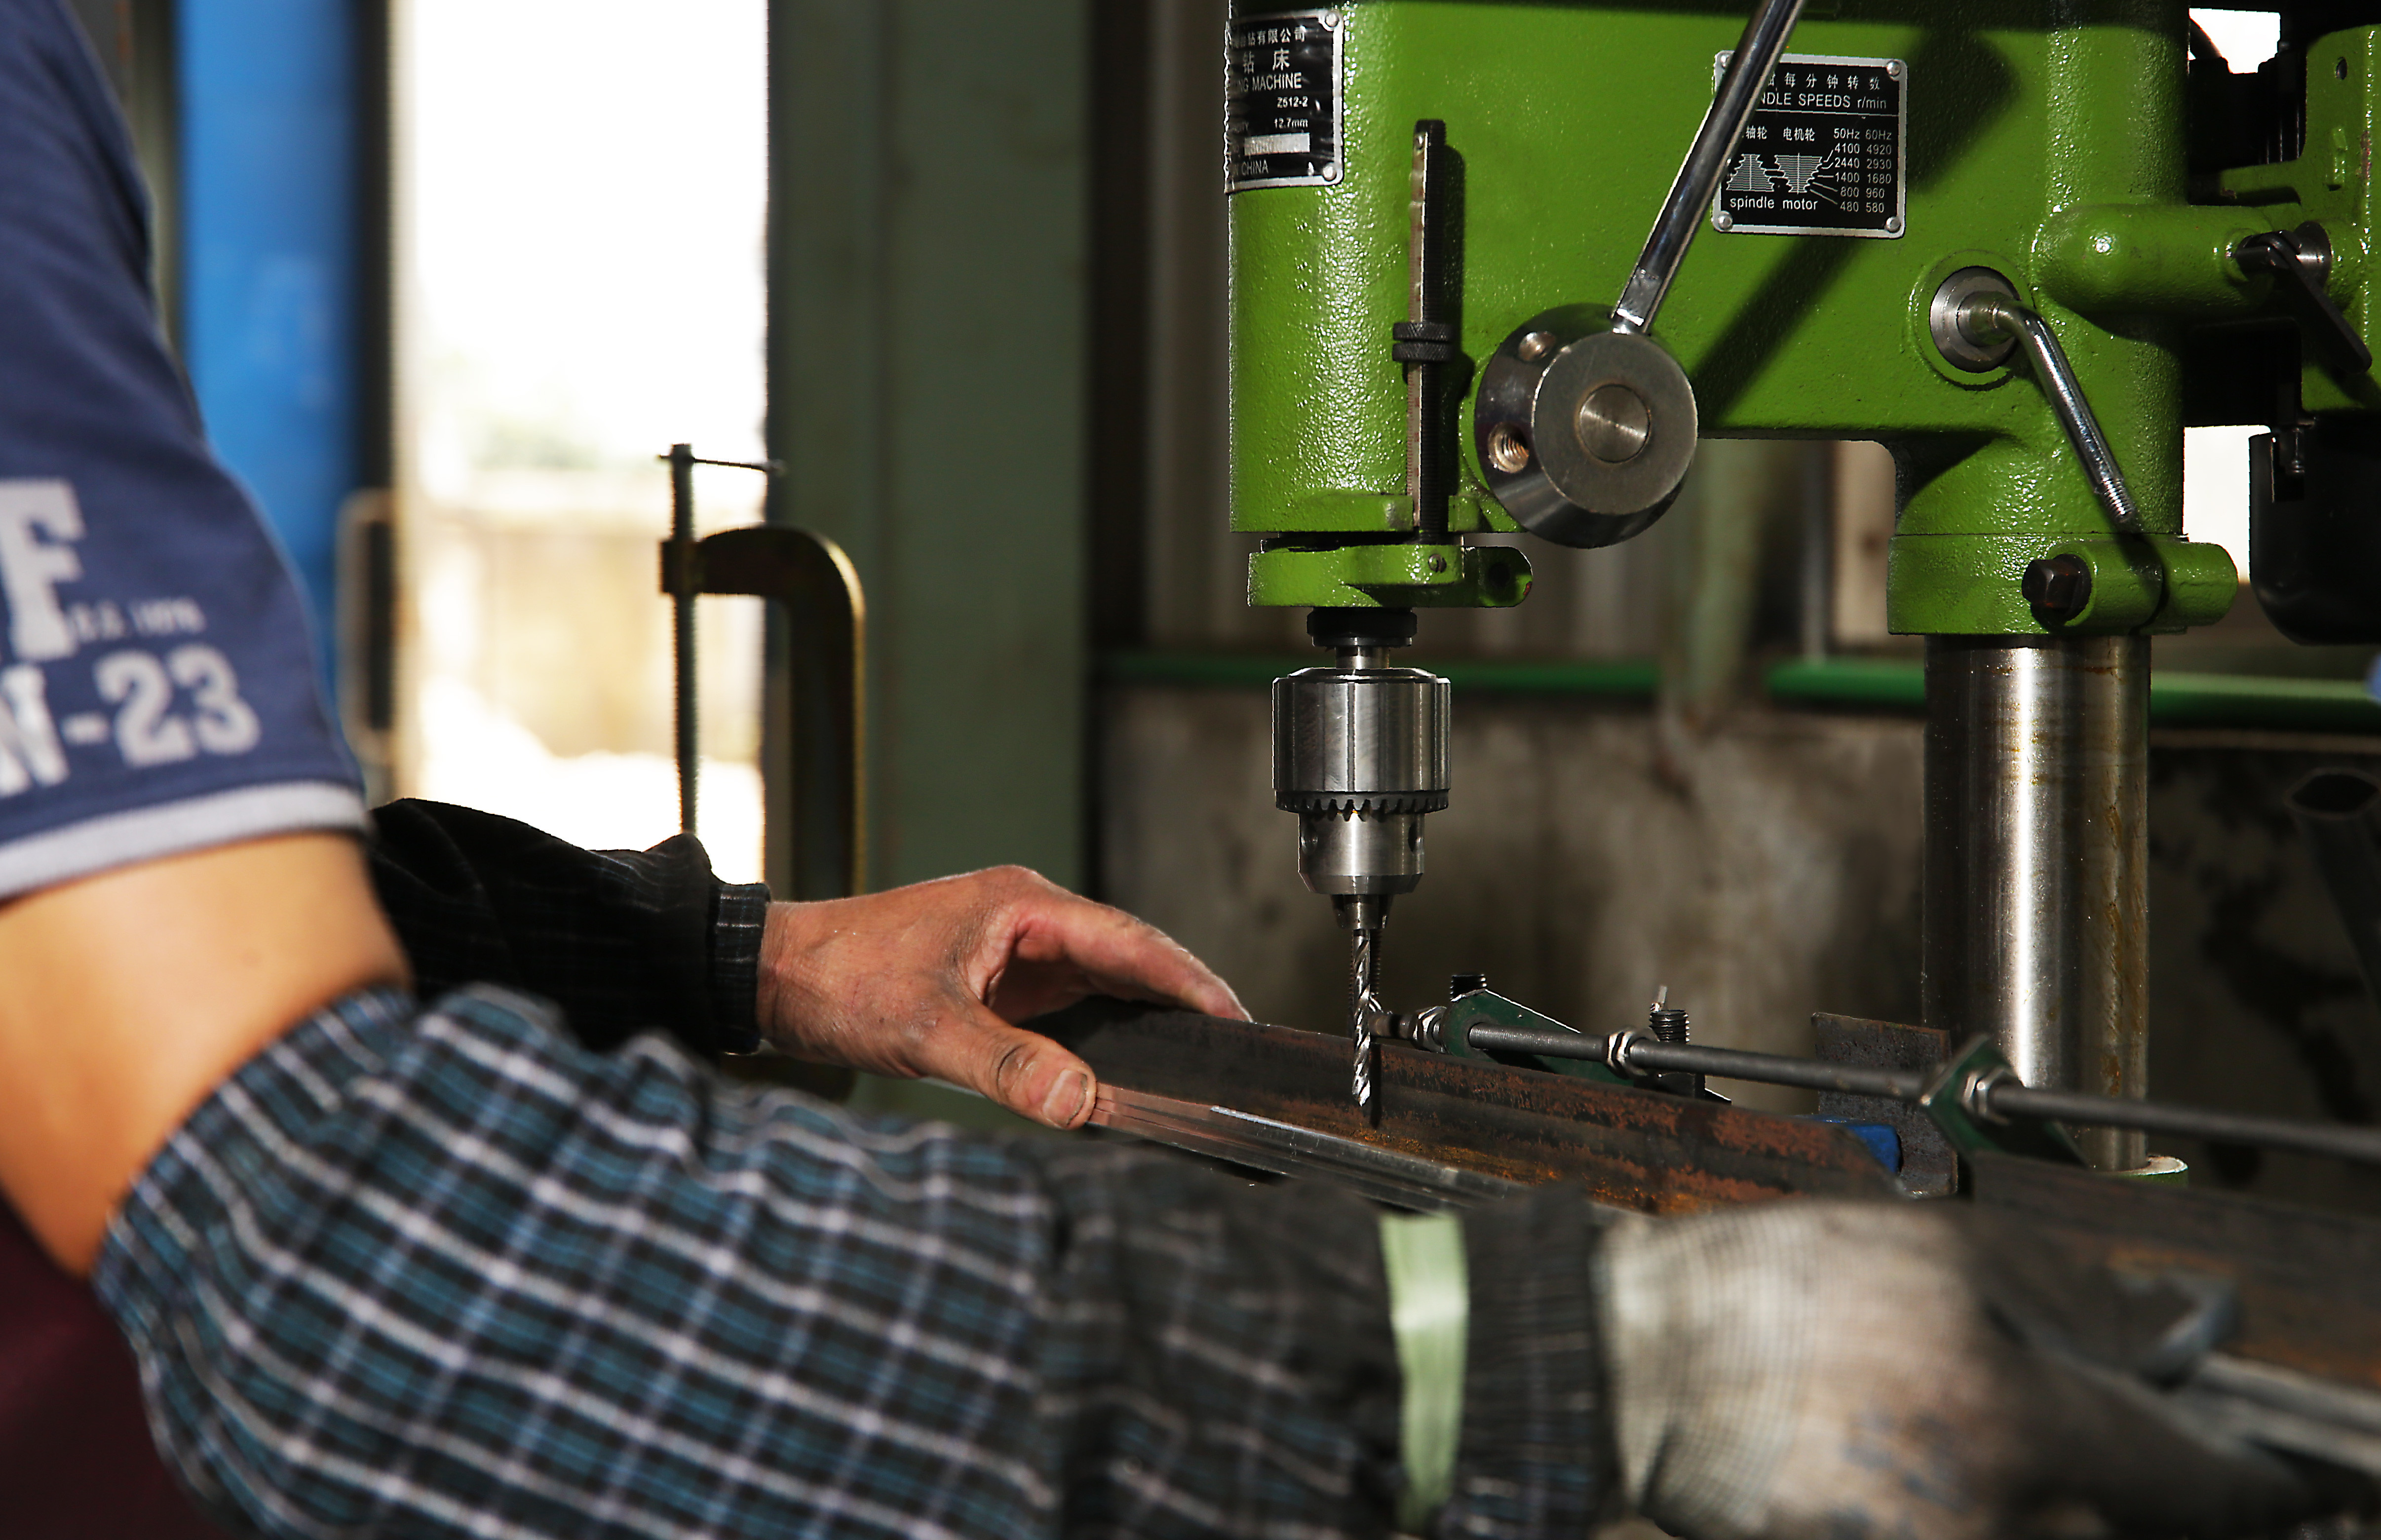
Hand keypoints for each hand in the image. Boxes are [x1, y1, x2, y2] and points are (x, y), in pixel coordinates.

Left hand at [755, 866, 1245, 1128]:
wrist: (772, 973)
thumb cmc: (839, 978)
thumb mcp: (926, 1029)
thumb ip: (1007, 1065)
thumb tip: (1082, 1101)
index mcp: (1022, 905)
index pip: (1130, 941)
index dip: (1189, 980)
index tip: (1235, 1017)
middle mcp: (1027, 918)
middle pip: (1128, 957)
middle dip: (1182, 1000)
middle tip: (1236, 1048)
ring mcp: (1012, 949)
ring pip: (1102, 981)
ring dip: (1145, 1016)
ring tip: (1199, 1060)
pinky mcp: (996, 980)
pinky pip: (1068, 1003)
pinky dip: (1101, 1032)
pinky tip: (1125, 1066)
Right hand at [1596, 1201, 2319, 1539]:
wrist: (1636, 1370)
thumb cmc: (1769, 1296)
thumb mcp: (1935, 1250)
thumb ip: (2080, 1291)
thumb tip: (2191, 1325)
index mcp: (2012, 1415)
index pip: (2206, 1485)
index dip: (2266, 1480)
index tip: (2294, 1474)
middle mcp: (1996, 1514)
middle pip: (2142, 1527)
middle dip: (2151, 1485)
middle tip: (2105, 1425)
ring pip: (2074, 1538)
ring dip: (2073, 1499)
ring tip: (2000, 1432)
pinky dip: (2009, 1513)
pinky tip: (1960, 1469)